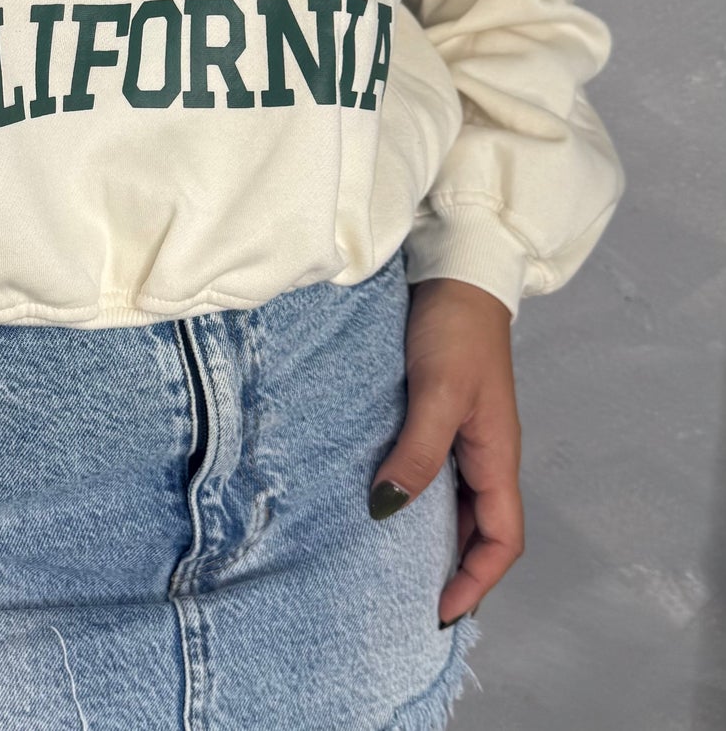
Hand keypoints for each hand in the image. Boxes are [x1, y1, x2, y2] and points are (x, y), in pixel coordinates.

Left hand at [369, 276, 523, 626]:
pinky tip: (382, 497)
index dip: (476, 580)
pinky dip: (415, 492)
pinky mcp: (439, 412)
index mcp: (497, 455)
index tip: (440, 610)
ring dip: (431, 532)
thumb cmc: (454, 330)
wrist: (455, 272)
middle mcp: (485, 452)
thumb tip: (388, 509)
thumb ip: (418, 451)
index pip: (501, 538)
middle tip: (409, 599)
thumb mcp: (437, 393)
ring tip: (390, 560)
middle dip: (453, 568)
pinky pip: (433, 469)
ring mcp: (463, 432)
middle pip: (478, 528)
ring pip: (454, 500)